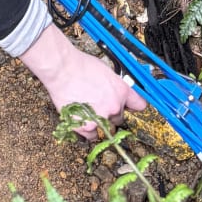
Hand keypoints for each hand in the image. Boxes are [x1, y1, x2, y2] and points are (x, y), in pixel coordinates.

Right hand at [19, 24, 147, 139]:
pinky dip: (87, 130)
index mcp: (122, 91)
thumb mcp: (106, 71)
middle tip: (98, 105)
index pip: (140, 105)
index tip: (127, 106)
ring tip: (87, 112)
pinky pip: (92, 136)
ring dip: (99, 122)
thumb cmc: (80, 65)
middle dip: (110, 113)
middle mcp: (115, 106)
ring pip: (106, 128)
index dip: (132, 106)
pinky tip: (82, 120)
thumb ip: (114, 85)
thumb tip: (115, 90)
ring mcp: (101, 118)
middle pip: (119, 118)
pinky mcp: (86, 127)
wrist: (62, 69)